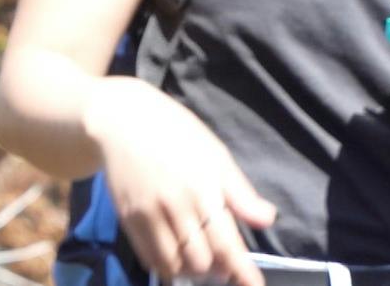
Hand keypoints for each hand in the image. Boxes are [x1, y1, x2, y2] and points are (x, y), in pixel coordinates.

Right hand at [84, 77, 279, 285]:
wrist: (122, 120)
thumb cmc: (177, 134)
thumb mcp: (215, 155)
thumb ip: (240, 193)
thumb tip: (267, 220)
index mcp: (202, 188)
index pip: (226, 243)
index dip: (241, 270)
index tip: (253, 284)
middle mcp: (174, 205)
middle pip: (200, 261)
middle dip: (216, 268)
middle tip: (223, 260)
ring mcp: (147, 214)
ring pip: (174, 265)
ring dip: (192, 269)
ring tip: (200, 258)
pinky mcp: (127, 219)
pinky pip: (150, 258)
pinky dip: (168, 265)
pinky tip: (178, 253)